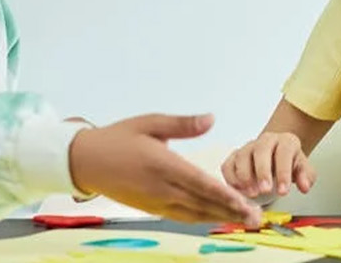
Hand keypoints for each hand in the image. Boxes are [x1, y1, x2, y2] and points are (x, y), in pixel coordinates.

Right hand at [68, 113, 260, 226]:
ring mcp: (155, 202)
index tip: (245, 202)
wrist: (84, 161)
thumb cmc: (117, 138)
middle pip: (202, 203)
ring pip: (194, 214)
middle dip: (231, 212)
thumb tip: (211, 118)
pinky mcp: (151, 209)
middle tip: (257, 218)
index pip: (200, 183)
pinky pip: (182, 217)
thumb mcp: (149, 122)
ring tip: (245, 221)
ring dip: (221, 218)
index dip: (225, 195)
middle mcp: (161, 188)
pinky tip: (219, 218)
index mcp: (162, 165)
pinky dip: (202, 219)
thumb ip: (182, 124)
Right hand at [222, 132, 316, 197]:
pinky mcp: (235, 156)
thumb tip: (304, 186)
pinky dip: (230, 178)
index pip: (284, 152)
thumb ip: (306, 176)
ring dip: (245, 177)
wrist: (276, 154)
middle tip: (265, 191)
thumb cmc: (288, 162)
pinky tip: (238, 190)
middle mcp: (265, 141)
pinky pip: (228, 165)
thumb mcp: (303, 169)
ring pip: (242, 156)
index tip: (283, 191)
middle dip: (262, 172)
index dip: (283, 172)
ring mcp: (248, 147)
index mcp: (285, 141)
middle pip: (261, 151)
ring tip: (252, 193)